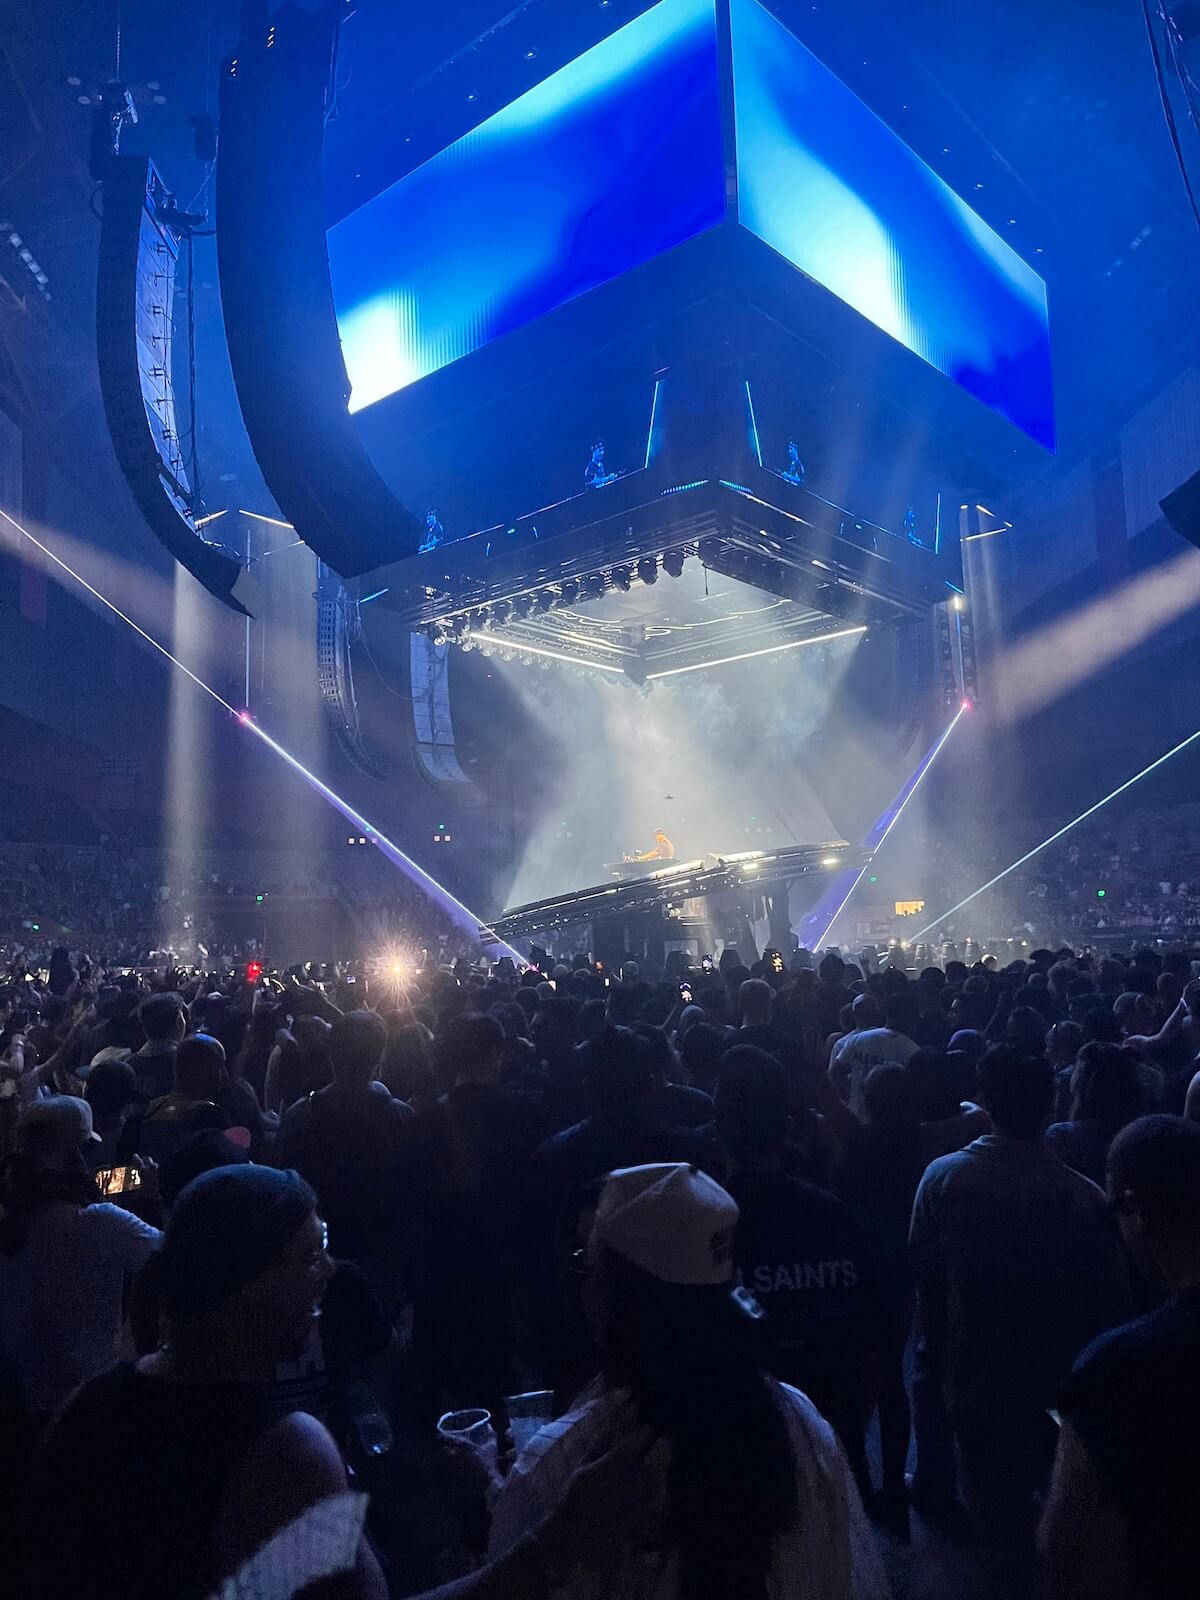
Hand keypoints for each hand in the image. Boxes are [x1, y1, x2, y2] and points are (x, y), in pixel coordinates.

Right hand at [532, 1419, 657, 1582]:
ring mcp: (642, 1495)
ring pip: (653, 1475)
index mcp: (619, 1460)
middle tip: (635, 1456)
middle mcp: (635, 1475)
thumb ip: (598, 1446)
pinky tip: (632, 1495)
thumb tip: (610, 1431)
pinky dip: (646, 1492)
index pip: (641, 1438)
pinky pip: (651, 1495)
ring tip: (632, 1478)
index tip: (645, 1429)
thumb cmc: (575, 1495)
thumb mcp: (582, 1466)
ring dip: (646, 1473)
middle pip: (650, 1457)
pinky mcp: (644, 1511)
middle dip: (645, 1454)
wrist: (576, 1531)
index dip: (645, 1432)